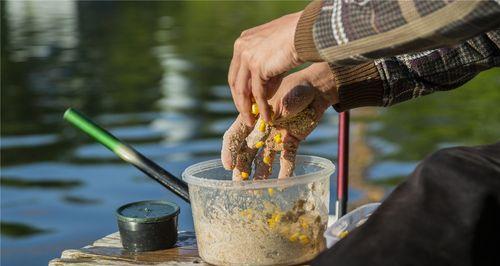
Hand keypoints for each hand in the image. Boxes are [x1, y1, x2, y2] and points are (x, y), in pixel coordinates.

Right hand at [222, 63, 336, 179]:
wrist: (316, 90)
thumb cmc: (296, 88)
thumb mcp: (285, 96)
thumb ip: (280, 108)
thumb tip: (277, 117)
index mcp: (251, 117)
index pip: (234, 136)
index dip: (228, 151)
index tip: (228, 166)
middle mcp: (260, 131)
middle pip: (245, 153)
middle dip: (240, 170)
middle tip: (238, 187)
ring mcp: (274, 138)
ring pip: (263, 161)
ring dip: (259, 176)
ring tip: (257, 192)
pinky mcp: (290, 143)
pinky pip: (286, 160)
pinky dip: (285, 172)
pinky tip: (283, 185)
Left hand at [228, 12, 302, 126]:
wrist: (307, 30)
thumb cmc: (298, 37)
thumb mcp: (277, 52)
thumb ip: (267, 69)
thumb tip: (264, 93)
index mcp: (244, 41)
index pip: (237, 70)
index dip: (240, 89)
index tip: (246, 102)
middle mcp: (242, 47)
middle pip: (236, 81)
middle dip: (240, 101)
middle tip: (246, 116)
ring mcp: (248, 56)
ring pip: (243, 90)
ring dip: (247, 109)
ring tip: (252, 122)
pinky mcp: (257, 66)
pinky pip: (258, 93)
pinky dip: (262, 108)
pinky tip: (267, 118)